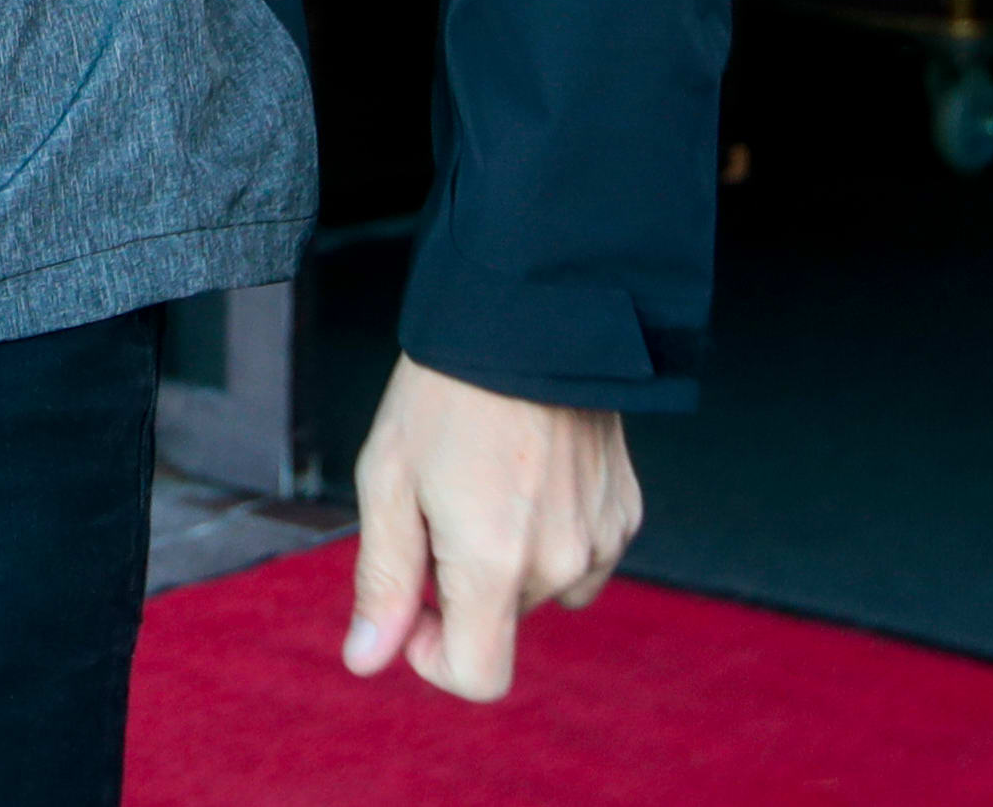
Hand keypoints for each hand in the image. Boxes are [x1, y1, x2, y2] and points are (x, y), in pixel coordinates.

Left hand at [339, 355, 639, 701]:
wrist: (527, 316)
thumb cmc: (445, 391)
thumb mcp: (388, 479)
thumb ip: (383, 579)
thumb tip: (367, 659)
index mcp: (493, 563)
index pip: (478, 676)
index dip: (433, 657)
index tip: (413, 606)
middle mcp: (558, 563)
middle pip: (501, 621)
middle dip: (461, 582)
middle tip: (440, 498)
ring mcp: (601, 539)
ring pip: (541, 588)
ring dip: (508, 558)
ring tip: (485, 477)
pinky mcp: (626, 512)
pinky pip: (581, 555)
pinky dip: (550, 533)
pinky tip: (528, 472)